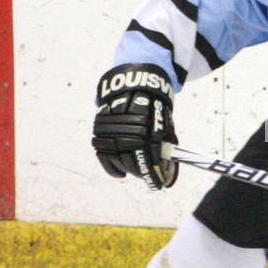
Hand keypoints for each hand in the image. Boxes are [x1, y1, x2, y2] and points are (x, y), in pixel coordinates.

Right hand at [91, 63, 177, 190]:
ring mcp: (113, 128)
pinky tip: (120, 174)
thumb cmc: (153, 107)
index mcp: (149, 124)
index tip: (159, 183)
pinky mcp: (100, 128)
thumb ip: (165, 143)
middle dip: (141, 172)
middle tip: (147, 178)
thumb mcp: (163, 121)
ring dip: (128, 170)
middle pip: (134, 159)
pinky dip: (111, 168)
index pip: (151, 156)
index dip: (153, 173)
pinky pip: (103, 154)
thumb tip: (167, 167)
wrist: (133, 84)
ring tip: (135, 173)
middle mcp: (129, 126)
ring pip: (118, 158)